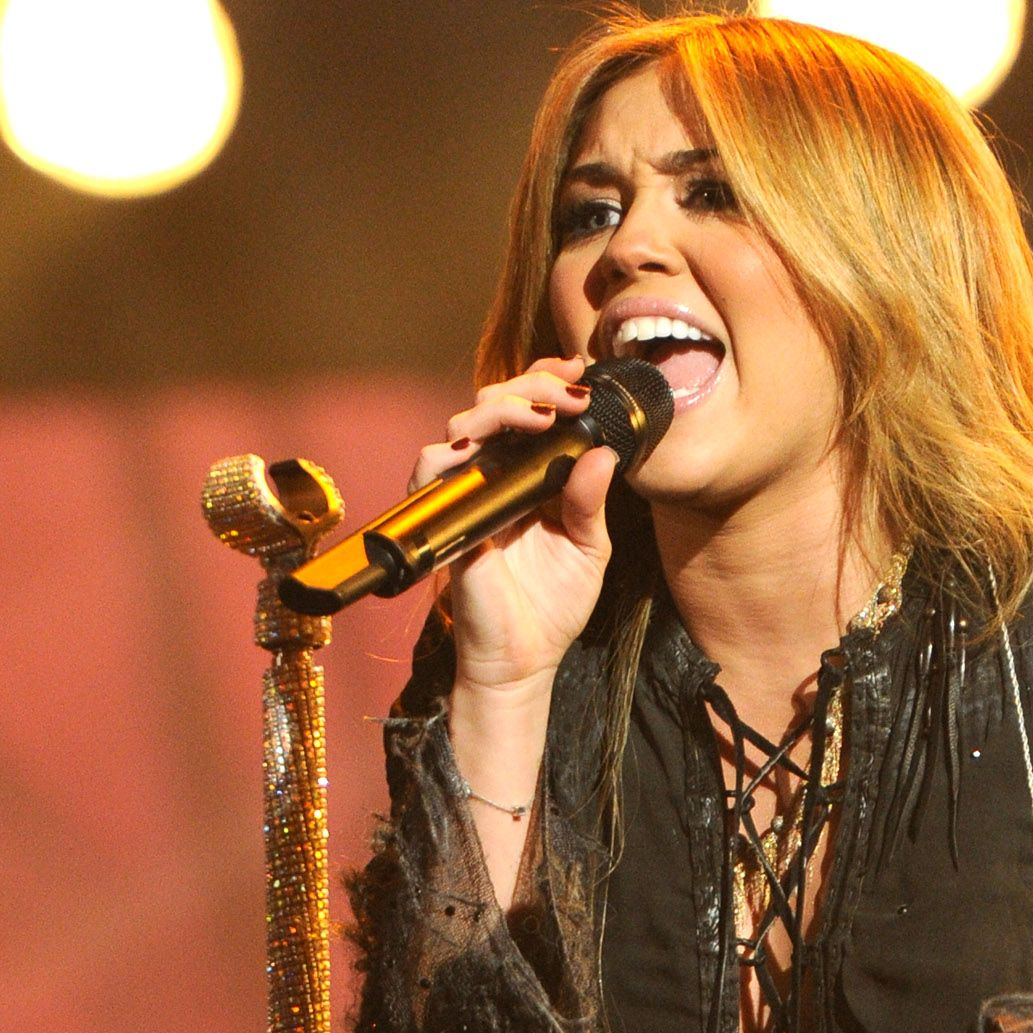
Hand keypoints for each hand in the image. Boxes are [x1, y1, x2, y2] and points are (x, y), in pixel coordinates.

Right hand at [414, 360, 616, 695]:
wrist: (523, 660)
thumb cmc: (552, 606)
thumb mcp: (588, 548)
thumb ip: (592, 501)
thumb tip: (603, 452)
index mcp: (526, 475)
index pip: (526, 409)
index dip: (544, 381)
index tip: (578, 372)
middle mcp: (491, 476)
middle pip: (492, 404)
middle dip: (531, 387)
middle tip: (569, 395)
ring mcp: (464, 495)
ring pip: (462, 426)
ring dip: (500, 409)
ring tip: (542, 416)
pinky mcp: (442, 519)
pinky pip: (429, 471)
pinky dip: (449, 451)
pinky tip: (483, 448)